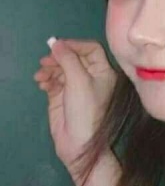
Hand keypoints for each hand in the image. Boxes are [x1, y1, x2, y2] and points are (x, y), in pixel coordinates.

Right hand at [34, 39, 116, 170]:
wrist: (78, 143)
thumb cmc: (85, 108)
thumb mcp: (79, 81)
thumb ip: (68, 59)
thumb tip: (56, 43)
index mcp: (102, 71)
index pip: (91, 49)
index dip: (75, 45)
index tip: (59, 45)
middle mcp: (90, 76)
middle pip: (74, 57)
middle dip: (59, 57)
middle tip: (46, 60)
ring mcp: (75, 86)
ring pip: (61, 68)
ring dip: (50, 68)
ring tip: (42, 75)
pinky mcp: (62, 96)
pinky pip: (53, 80)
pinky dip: (47, 79)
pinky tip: (42, 83)